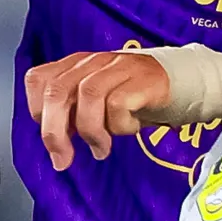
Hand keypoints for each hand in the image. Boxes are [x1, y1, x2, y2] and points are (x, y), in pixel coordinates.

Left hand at [27, 50, 171, 170]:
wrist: (184, 84)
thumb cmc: (136, 98)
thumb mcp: (99, 105)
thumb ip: (75, 117)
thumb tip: (57, 148)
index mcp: (76, 65)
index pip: (37, 79)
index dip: (37, 111)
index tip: (55, 135)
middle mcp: (93, 62)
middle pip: (57, 91)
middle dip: (54, 132)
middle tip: (63, 159)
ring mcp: (119, 67)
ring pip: (87, 95)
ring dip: (89, 131)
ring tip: (100, 149)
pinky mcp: (142, 80)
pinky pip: (118, 104)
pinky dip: (118, 125)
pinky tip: (129, 130)